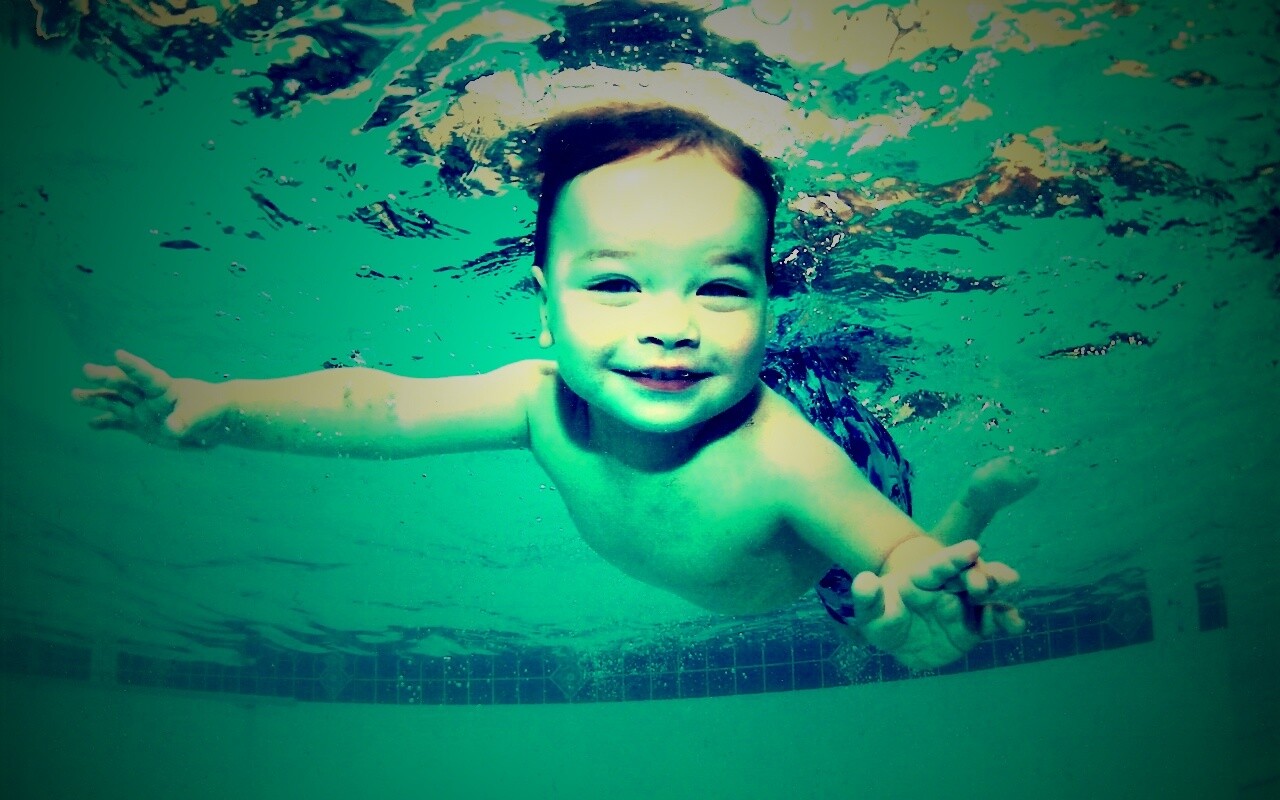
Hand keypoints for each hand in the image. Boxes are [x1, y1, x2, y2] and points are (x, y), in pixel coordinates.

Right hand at [71, 350, 225, 447]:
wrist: (214, 422)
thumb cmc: (211, 409)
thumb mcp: (202, 414)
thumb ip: (186, 420)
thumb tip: (170, 429)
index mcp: (165, 387)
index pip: (147, 375)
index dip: (133, 365)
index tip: (118, 354)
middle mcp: (149, 397)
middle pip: (125, 385)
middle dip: (106, 378)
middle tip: (87, 369)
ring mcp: (142, 410)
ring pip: (116, 402)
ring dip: (97, 399)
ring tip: (75, 394)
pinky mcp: (140, 426)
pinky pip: (119, 423)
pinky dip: (106, 423)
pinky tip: (91, 424)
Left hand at [852, 540, 1024, 670]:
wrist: (899, 641)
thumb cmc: (884, 617)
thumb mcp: (870, 613)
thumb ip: (867, 598)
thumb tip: (862, 581)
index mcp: (923, 576)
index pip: (939, 565)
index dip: (954, 557)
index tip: (972, 548)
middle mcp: (948, 586)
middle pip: (969, 573)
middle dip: (980, 574)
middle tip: (981, 585)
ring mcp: (964, 604)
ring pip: (987, 593)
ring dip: (998, 588)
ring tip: (1008, 590)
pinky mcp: (976, 625)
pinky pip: (994, 620)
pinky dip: (1006, 619)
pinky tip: (1015, 623)